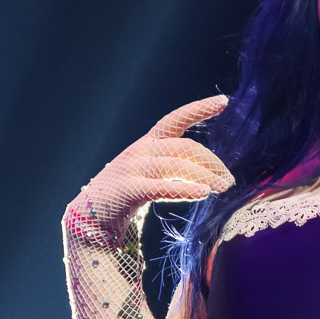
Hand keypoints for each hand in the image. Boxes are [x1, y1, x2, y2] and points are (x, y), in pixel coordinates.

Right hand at [67, 96, 233, 242]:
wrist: (89, 217)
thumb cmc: (126, 196)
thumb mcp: (152, 175)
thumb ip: (175, 168)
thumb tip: (212, 176)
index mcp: (148, 144)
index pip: (175, 120)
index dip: (199, 108)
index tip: (224, 101)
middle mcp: (141, 151)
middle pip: (184, 147)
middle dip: (211, 162)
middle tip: (230, 181)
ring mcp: (133, 168)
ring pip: (176, 165)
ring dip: (204, 175)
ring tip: (223, 188)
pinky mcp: (128, 190)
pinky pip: (160, 186)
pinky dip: (184, 188)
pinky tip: (203, 193)